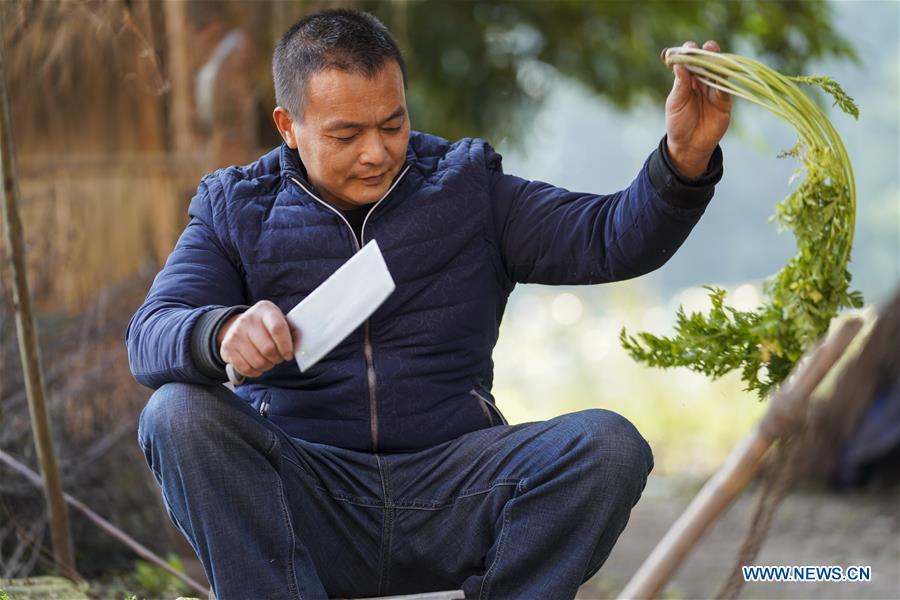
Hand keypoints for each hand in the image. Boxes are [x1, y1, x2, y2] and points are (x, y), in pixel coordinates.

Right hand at [218, 300, 296, 377]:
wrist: (237, 325)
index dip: (286, 346)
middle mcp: (247, 320)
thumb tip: (305, 348)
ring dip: (268, 366)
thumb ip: (291, 331)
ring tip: (269, 360)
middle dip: (277, 358)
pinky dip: (256, 372)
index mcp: (265, 310)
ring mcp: (235, 334)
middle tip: (279, 358)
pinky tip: (258, 365)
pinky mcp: (227, 348)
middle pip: (268, 349)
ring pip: (258, 361)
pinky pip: (245, 369)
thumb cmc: (266, 326)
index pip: (278, 329)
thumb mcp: (278, 320)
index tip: (289, 355)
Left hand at [664, 40, 731, 177]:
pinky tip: (722, 72)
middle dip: (706, 53)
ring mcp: (713, 90)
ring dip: (717, 62)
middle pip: (705, 63)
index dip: (688, 53)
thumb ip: (680, 85)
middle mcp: (701, 82)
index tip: (687, 48)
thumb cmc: (678, 124)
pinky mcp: (724, 101)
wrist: (689, 146)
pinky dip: (724, 79)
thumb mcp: (675, 104)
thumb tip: (679, 65)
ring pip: (718, 72)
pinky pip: (726, 87)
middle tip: (705, 47)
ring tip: (715, 52)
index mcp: (686, 81)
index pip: (689, 62)